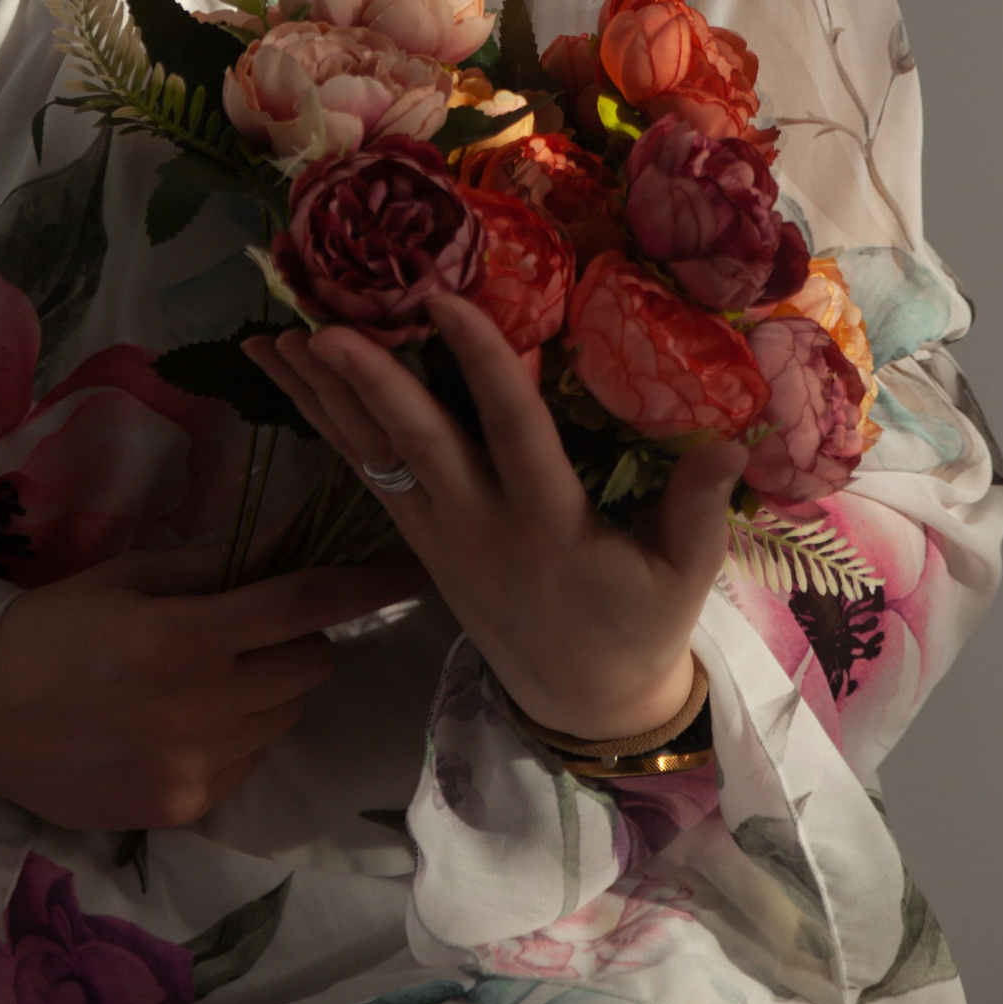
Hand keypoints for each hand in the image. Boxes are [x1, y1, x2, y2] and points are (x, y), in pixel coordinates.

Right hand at [0, 544, 423, 829]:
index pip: (306, 604)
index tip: (410, 563)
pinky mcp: (184, 810)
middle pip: (309, 664)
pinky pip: (249, 762)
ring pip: (285, 716)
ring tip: (204, 671)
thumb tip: (301, 530)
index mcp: (186, 638)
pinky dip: (237, 734)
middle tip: (248, 621)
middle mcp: (201, 710)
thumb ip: (224, 562)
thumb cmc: (54, 625)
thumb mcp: (134, 575)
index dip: (367, 581)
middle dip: (295, 635)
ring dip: (268, 687)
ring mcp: (195, 770)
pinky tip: (179, 719)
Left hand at [245, 295, 743, 741]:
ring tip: (269, 336)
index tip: (447, 301)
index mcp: (546, 522)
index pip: (510, 430)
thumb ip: (698, 507)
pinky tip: (287, 377)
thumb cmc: (638, 624)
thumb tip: (732, 437)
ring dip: (319, 395)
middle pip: (414, 443)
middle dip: (367, 382)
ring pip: (370, 453)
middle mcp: (478, 523)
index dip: (479, 364)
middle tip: (321, 324)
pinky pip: (361, 468)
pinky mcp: (414, 536)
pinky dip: (321, 419)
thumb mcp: (682, 576)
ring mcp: (436, 532)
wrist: (579, 702)